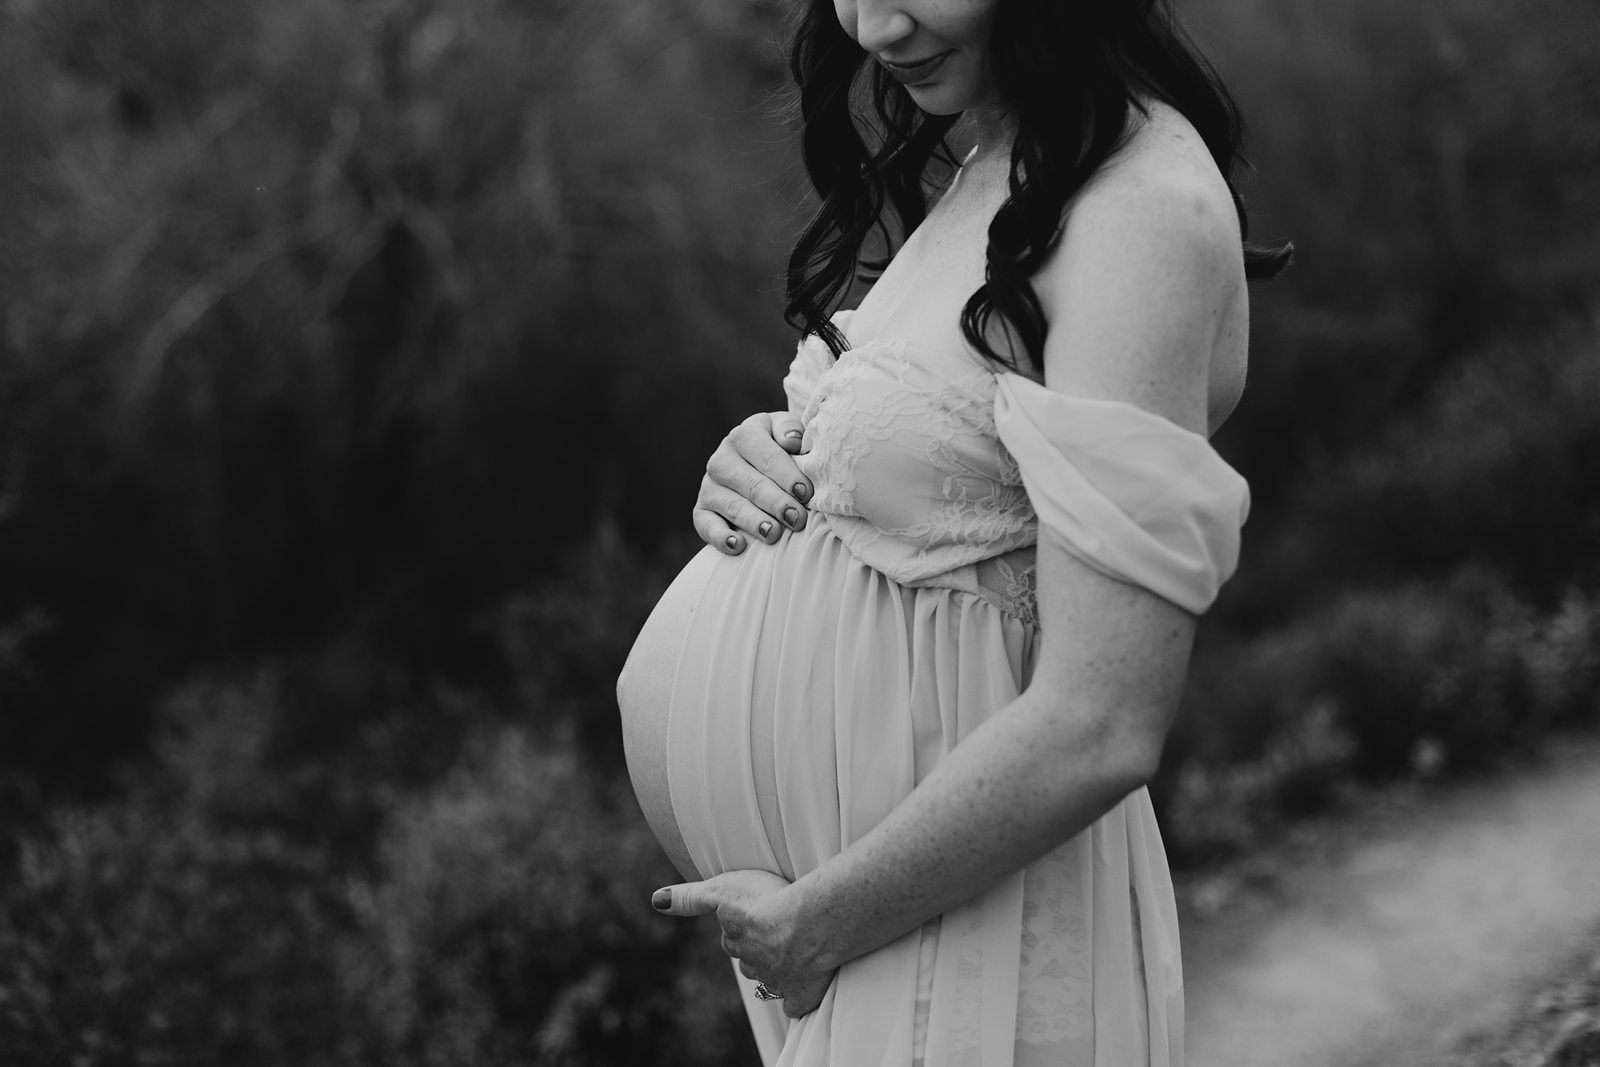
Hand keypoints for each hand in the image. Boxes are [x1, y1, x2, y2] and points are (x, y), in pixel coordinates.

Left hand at [653, 869, 834, 1018]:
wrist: (806, 924)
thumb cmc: (765, 900)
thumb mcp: (721, 889)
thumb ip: (689, 898)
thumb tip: (656, 900)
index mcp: (735, 941)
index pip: (732, 939)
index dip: (740, 931)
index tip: (750, 923)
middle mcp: (754, 965)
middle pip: (751, 963)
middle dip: (756, 954)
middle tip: (772, 940)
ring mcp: (778, 982)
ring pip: (773, 981)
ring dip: (778, 972)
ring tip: (792, 957)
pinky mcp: (803, 994)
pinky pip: (796, 1004)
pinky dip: (798, 1000)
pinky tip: (802, 993)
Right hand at [693, 412, 812, 555]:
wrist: (755, 468)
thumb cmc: (780, 451)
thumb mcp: (786, 432)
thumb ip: (791, 431)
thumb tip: (791, 442)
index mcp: (744, 435)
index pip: (767, 455)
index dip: (787, 475)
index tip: (806, 493)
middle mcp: (721, 459)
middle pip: (751, 483)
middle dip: (776, 502)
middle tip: (796, 518)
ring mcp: (709, 486)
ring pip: (732, 506)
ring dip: (754, 521)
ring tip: (773, 533)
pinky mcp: (701, 510)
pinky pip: (707, 525)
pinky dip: (721, 537)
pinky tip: (738, 545)